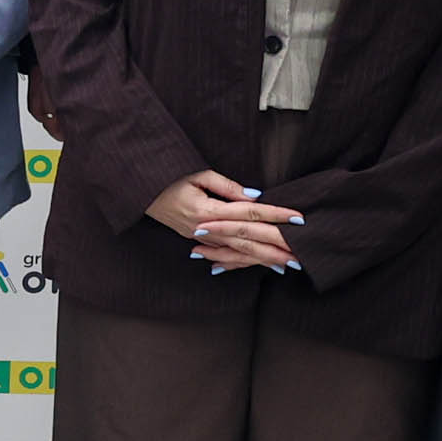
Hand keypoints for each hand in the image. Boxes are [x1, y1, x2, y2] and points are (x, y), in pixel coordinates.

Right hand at [145, 169, 300, 274]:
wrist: (141, 193)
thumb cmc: (169, 178)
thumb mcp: (198, 175)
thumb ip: (227, 186)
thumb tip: (254, 196)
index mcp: (208, 210)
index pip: (249, 213)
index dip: (275, 215)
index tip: (297, 218)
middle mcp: (206, 229)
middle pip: (247, 239)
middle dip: (275, 247)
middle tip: (299, 255)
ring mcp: (201, 238)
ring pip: (237, 252)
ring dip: (262, 259)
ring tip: (285, 265)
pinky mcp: (198, 241)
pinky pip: (224, 255)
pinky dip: (242, 262)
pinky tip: (257, 265)